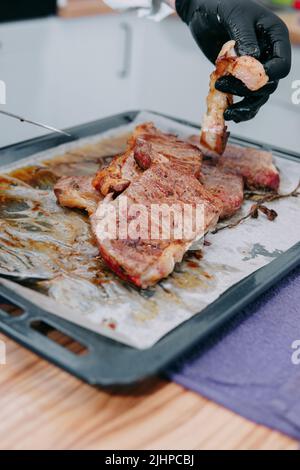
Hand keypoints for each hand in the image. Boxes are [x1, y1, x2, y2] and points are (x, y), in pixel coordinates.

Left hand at [175, 0, 290, 121]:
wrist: (203, 12)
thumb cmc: (221, 6)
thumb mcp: (234, 17)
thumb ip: (245, 38)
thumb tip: (252, 60)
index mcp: (275, 37)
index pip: (281, 66)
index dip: (266, 77)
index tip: (245, 79)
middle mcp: (269, 56)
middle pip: (268, 85)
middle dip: (247, 91)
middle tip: (221, 84)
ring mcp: (255, 69)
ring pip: (258, 97)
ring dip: (245, 107)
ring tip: (227, 112)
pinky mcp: (241, 78)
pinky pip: (247, 99)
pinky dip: (239, 109)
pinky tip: (227, 113)